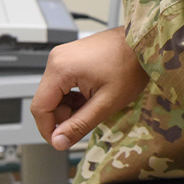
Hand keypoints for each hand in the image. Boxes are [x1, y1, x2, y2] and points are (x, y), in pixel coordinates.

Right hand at [30, 26, 148, 149]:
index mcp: (60, 68)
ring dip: (72, 106)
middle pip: (47, 100)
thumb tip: (58, 141)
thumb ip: (79, 125)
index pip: (39, 108)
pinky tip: (94, 96)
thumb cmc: (131, 65)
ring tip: (96, 106)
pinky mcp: (74, 56)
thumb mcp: (106, 103)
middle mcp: (58, 58)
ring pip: (57, 93)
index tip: (62, 141)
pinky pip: (65, 83)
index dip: (49, 130)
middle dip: (65, 117)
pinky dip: (76, 95)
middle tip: (87, 121)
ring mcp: (66, 55)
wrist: (144, 42)